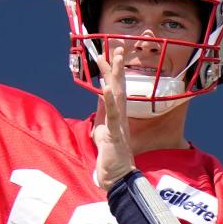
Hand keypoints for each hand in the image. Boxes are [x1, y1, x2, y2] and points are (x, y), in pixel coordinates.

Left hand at [93, 45, 136, 189]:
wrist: (117, 175)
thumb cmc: (111, 155)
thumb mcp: (103, 130)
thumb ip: (104, 114)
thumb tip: (102, 99)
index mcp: (117, 115)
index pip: (114, 88)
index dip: (111, 71)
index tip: (108, 54)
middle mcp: (121, 116)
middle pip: (119, 86)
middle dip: (117, 67)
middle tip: (117, 48)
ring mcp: (119, 124)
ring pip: (118, 96)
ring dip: (116, 77)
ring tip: (115, 60)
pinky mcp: (115, 134)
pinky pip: (112, 116)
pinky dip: (109, 101)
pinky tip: (106, 88)